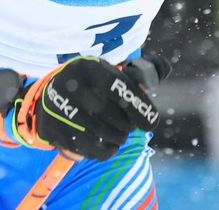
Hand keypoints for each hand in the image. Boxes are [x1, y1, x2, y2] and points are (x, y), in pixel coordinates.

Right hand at [0, 56, 163, 159]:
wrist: (53, 93)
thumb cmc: (94, 84)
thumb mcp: (113, 72)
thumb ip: (143, 71)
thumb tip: (165, 67)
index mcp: (89, 67)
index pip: (118, 87)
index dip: (138, 107)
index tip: (151, 122)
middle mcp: (70, 85)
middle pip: (108, 114)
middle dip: (126, 125)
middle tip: (131, 128)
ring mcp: (58, 109)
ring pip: (97, 134)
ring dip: (116, 140)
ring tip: (120, 137)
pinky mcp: (52, 130)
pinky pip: (84, 149)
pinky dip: (103, 152)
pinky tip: (109, 147)